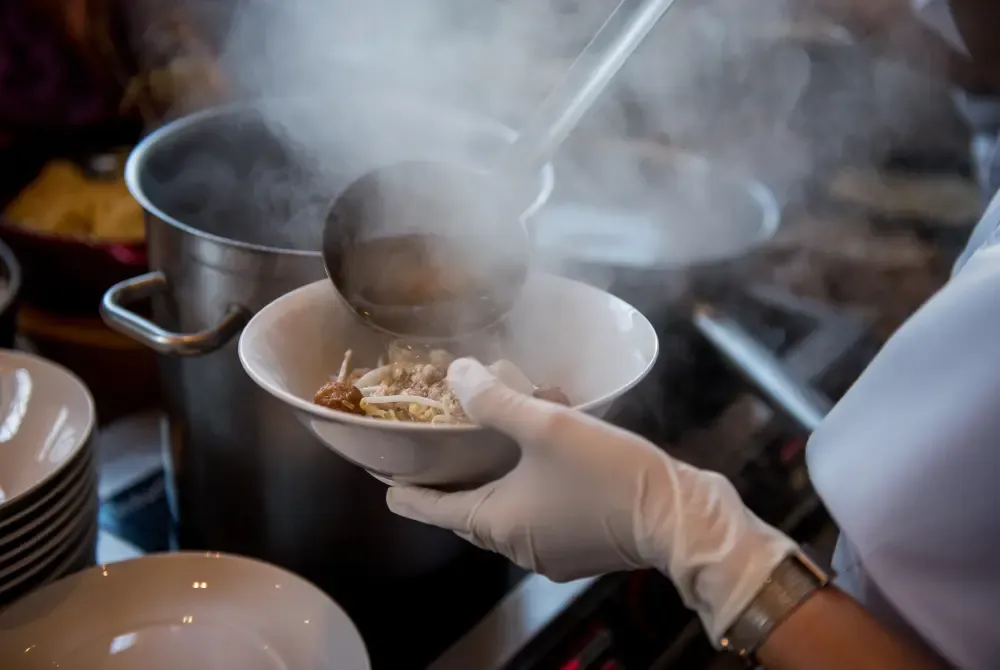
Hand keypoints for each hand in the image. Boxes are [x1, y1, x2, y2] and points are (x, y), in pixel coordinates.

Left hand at [386, 358, 796, 638]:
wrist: (679, 518)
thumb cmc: (608, 474)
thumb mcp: (545, 426)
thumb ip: (495, 399)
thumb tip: (458, 373)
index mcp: (496, 523)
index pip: (431, 509)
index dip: (404, 491)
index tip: (383, 480)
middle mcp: (516, 547)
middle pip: (465, 514)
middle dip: (447, 486)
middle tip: (433, 455)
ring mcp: (549, 553)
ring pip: (502, 516)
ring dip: (488, 486)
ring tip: (482, 452)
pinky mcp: (578, 549)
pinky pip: (535, 518)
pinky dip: (523, 493)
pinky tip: (537, 464)